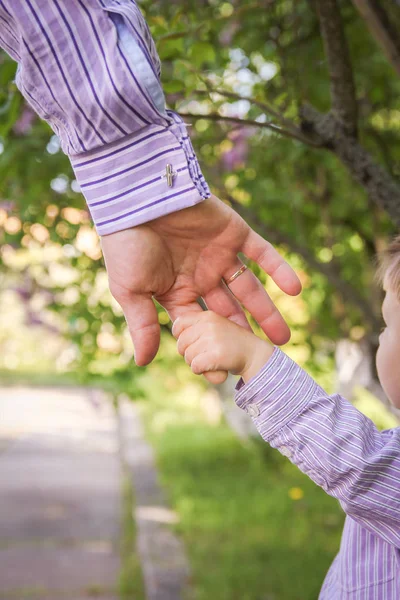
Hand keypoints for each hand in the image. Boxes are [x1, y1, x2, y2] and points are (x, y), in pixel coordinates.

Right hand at [101, 194, 299, 375]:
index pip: (201, 325)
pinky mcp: (235, 232)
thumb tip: (144, 362)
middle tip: (265, 357)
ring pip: (249, 287)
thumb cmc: (127, 246)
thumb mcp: (131, 291)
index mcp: (177, 290)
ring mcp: (219, 254)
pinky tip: (297, 290)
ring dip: (267, 310)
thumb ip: (143, 326)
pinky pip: (262, 254)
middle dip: (247, 332)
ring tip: (284, 336)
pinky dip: (280, 269)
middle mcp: (201, 275)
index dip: (212, 347)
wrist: (137, 199)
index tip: (226, 373)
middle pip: (230, 310)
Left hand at [172, 311, 273, 382]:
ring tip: (215, 361)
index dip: (181, 338)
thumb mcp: (215, 329)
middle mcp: (209, 323)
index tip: (192, 345)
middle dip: (190, 354)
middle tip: (207, 356)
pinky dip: (203, 372)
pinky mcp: (217, 354)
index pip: (178, 325)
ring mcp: (213, 338)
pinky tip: (217, 369)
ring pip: (187, 357)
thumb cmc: (234, 345)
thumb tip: (179, 344)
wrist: (257, 357)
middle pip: (181, 344)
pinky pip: (195, 367)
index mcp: (208, 315)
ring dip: (198, 364)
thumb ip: (197, 331)